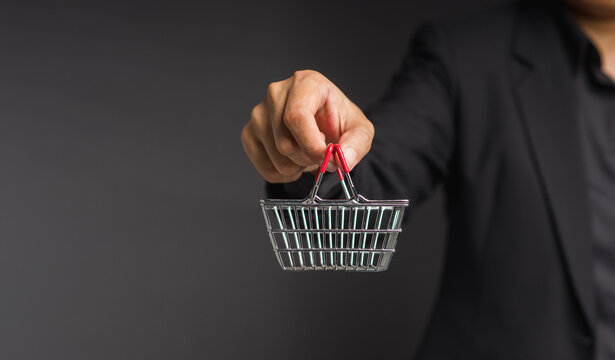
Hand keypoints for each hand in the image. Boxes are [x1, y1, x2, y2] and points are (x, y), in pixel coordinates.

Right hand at [241, 70, 373, 182]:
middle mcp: (277, 93)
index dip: (311, 145)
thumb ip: (356, 144)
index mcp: (305, 83)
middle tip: (322, 155)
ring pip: (276, 157)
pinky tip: (293, 162)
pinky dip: (283, 174)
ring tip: (307, 154)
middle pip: (285, 141)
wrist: (323, 126)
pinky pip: (265, 167)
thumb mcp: (360, 130)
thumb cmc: (338, 122)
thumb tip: (342, 158)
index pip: (296, 116)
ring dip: (297, 167)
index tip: (327, 159)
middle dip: (308, 159)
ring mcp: (259, 113)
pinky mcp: (249, 132)